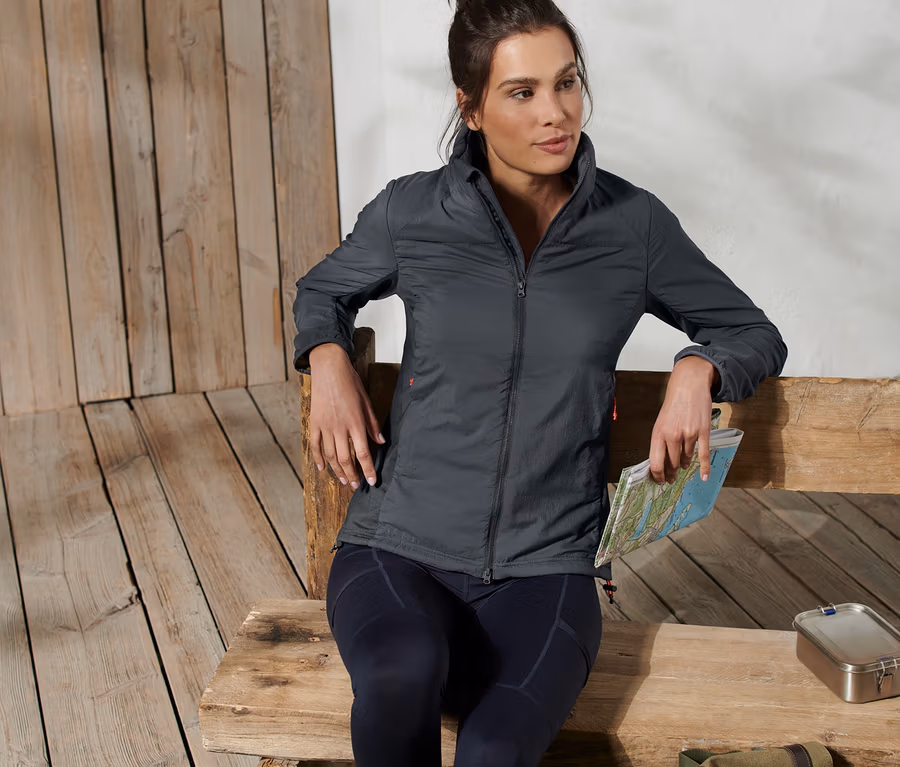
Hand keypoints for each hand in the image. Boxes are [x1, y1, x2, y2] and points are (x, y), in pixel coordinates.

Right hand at [308, 343, 384, 488]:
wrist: (329, 368)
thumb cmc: (350, 382)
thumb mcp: (366, 401)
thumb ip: (373, 423)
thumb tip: (381, 441)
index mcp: (355, 422)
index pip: (363, 453)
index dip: (367, 469)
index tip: (371, 481)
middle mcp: (340, 426)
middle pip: (346, 458)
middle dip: (351, 474)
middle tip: (355, 485)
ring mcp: (325, 425)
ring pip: (330, 454)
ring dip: (336, 470)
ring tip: (342, 479)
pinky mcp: (314, 422)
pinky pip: (315, 445)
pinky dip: (318, 458)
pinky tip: (322, 467)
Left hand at [648, 357, 717, 484]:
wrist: (689, 385)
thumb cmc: (674, 404)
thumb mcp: (660, 421)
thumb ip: (660, 440)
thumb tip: (661, 460)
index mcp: (658, 433)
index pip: (655, 462)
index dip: (657, 475)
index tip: (659, 481)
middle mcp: (672, 435)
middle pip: (671, 464)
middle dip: (671, 474)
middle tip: (671, 479)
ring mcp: (688, 434)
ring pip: (685, 459)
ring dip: (683, 465)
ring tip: (682, 467)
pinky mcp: (702, 432)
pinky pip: (703, 454)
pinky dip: (703, 467)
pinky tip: (703, 476)